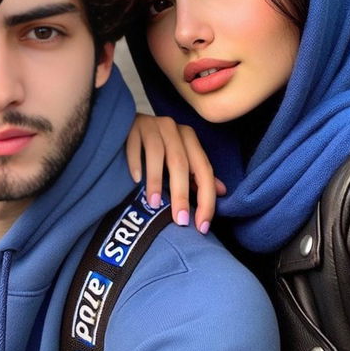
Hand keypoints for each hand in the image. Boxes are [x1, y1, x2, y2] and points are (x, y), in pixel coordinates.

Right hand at [126, 114, 225, 232]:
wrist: (128, 124)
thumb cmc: (156, 147)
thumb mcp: (179, 159)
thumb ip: (197, 175)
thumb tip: (221, 191)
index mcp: (189, 138)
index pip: (203, 170)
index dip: (206, 199)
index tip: (202, 226)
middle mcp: (173, 129)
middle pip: (181, 163)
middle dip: (182, 195)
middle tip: (179, 221)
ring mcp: (152, 125)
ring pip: (157, 153)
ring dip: (156, 180)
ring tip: (153, 203)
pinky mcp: (132, 126)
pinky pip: (134, 145)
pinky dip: (135, 163)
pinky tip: (135, 179)